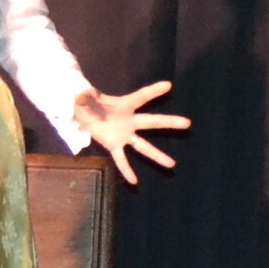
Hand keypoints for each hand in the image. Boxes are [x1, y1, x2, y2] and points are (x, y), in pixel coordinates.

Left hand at [71, 80, 188, 183]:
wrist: (81, 112)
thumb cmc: (87, 101)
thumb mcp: (85, 96)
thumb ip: (85, 96)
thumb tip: (82, 94)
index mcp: (124, 105)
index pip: (141, 97)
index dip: (153, 91)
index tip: (168, 85)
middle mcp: (129, 120)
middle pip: (152, 121)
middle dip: (170, 122)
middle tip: (187, 123)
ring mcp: (124, 134)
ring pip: (143, 146)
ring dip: (157, 155)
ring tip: (172, 164)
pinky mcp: (114, 145)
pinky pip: (121, 159)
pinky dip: (126, 169)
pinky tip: (134, 181)